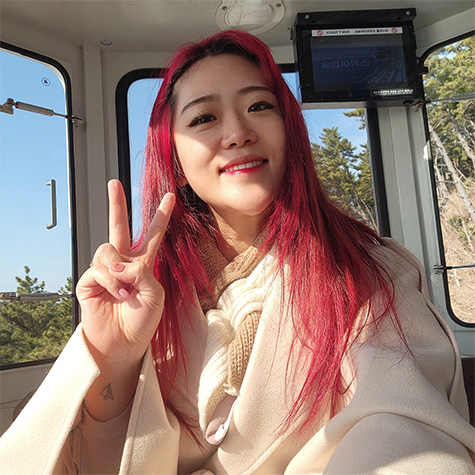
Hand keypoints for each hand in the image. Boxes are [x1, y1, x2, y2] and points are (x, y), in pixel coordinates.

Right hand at [76, 179, 174, 368]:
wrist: (124, 343)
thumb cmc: (143, 320)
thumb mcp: (155, 293)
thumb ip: (142, 272)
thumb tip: (118, 262)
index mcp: (144, 263)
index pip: (152, 235)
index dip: (161, 216)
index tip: (170, 196)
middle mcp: (123, 262)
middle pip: (119, 227)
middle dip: (116, 204)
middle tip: (114, 183)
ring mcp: (105, 270)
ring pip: (107, 249)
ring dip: (119, 271)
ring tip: (126, 292)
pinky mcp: (89, 280)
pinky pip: (99, 269)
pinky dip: (112, 282)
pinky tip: (118, 296)